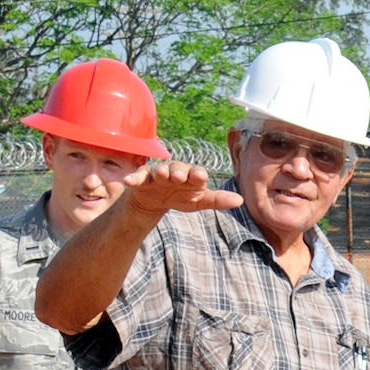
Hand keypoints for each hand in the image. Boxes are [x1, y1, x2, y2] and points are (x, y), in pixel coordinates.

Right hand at [120, 161, 242, 217]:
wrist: (156, 199)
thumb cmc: (182, 196)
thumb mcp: (199, 201)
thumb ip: (217, 200)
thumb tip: (241, 200)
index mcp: (191, 176)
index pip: (196, 174)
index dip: (197, 175)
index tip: (201, 176)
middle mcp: (175, 171)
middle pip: (177, 169)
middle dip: (178, 171)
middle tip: (179, 176)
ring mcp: (157, 174)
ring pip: (158, 170)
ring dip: (160, 172)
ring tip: (161, 175)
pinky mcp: (142, 179)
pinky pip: (137, 177)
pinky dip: (133, 178)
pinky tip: (128, 181)